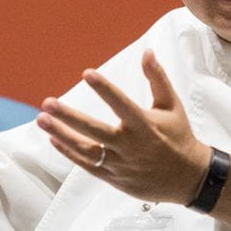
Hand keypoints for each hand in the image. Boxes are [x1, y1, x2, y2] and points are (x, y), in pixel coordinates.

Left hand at [37, 49, 209, 204]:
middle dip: (69, 117)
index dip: (104, 89)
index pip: (121, 104)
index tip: (87, 73)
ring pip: (86, 150)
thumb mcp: (171, 105)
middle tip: (48, 103)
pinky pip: (87, 165)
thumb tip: (147, 52)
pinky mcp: (114, 177)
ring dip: (61, 135)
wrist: (188, 178)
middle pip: (95, 130)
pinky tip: (54, 140)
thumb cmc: (179, 136)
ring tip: (42, 120)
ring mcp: (121, 163)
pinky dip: (70, 152)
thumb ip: (157, 78)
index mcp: (145, 125)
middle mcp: (131, 145)